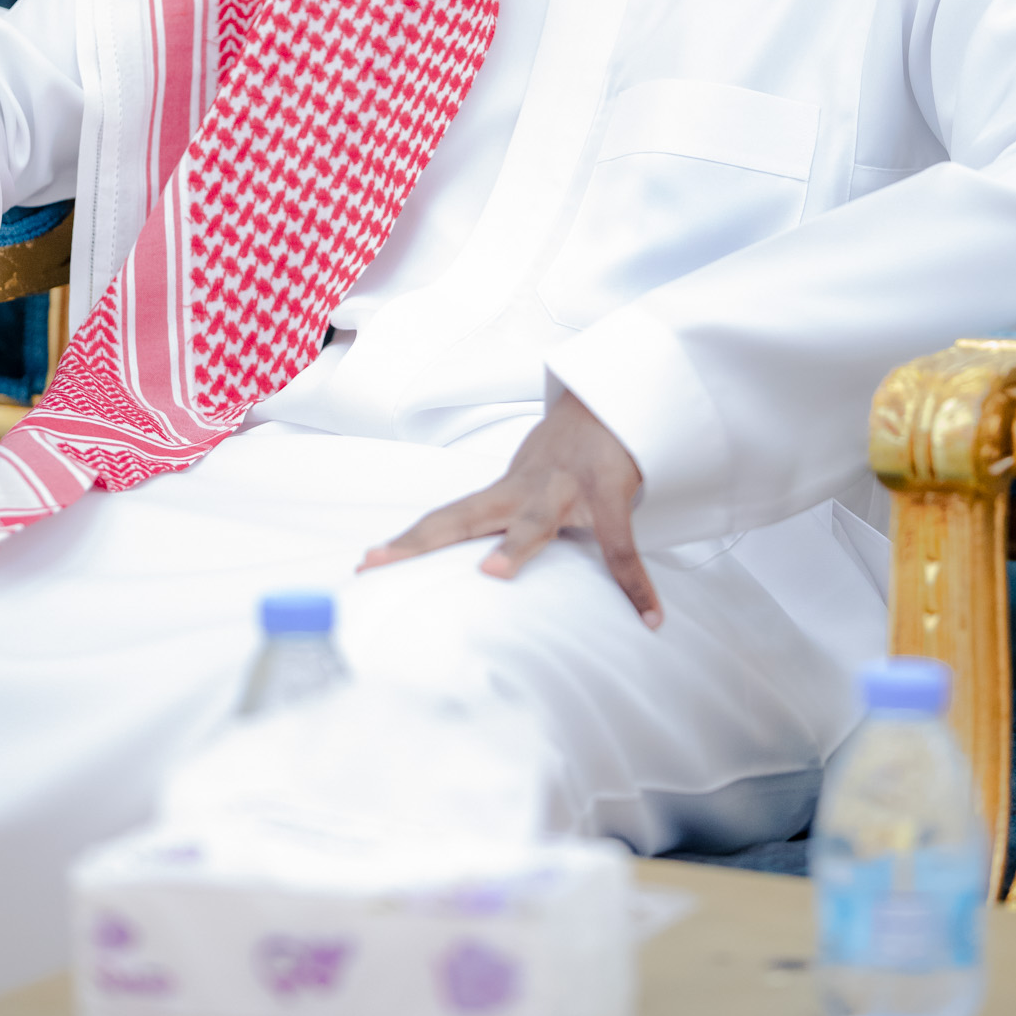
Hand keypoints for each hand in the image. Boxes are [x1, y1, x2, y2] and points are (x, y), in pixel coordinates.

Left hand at [359, 389, 662, 626]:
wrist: (612, 399)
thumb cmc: (569, 454)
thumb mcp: (531, 483)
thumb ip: (509, 518)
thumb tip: (482, 561)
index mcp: (504, 491)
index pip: (446, 518)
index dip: (406, 541)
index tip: (365, 564)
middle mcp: (523, 488)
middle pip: (463, 516)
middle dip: (420, 540)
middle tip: (378, 562)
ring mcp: (563, 487)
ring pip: (534, 521)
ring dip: (514, 546)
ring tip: (492, 574)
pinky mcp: (607, 490)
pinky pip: (620, 544)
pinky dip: (635, 583)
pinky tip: (649, 616)